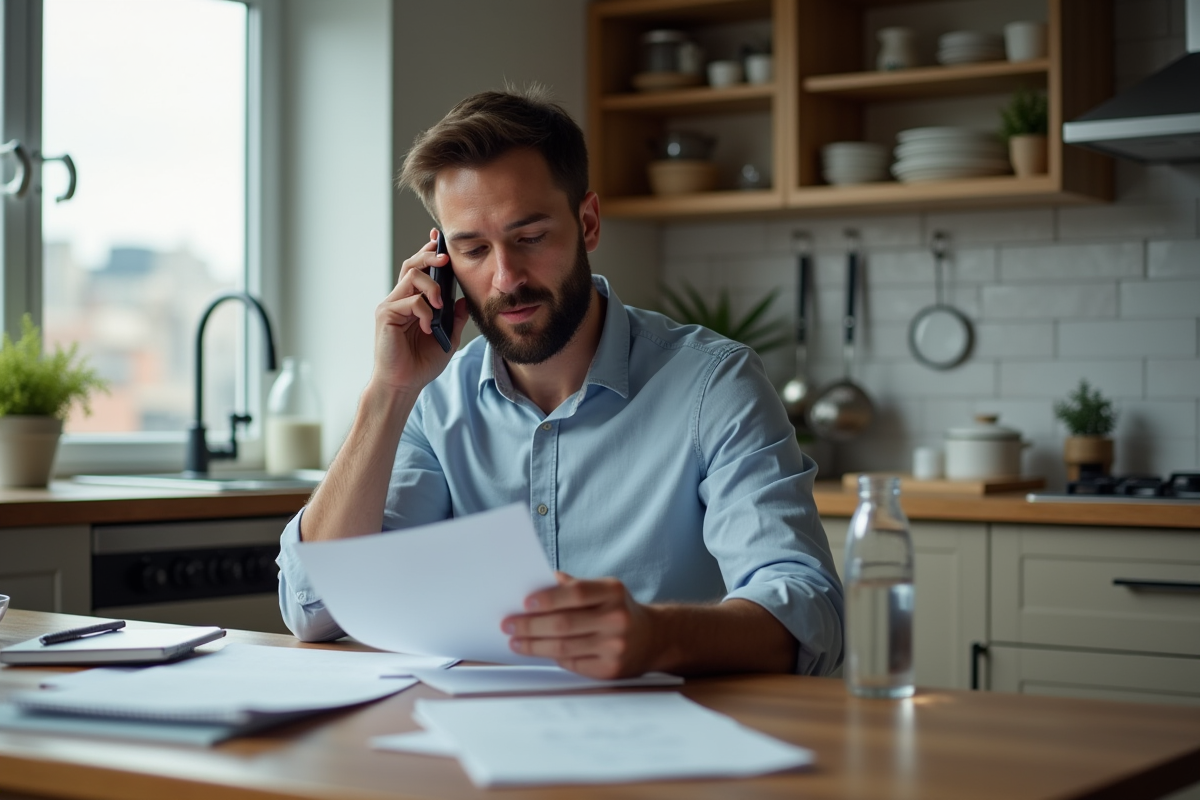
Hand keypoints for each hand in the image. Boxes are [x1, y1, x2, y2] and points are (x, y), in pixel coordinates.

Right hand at [372, 229, 469, 393]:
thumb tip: (464, 299)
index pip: (419, 270)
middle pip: (412, 265)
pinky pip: (411, 301)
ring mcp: (391, 306)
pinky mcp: (386, 314)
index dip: (428, 253)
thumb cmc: (421, 364)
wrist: (404, 384)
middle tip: (445, 258)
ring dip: (431, 287)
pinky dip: (425, 311)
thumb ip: (455, 318)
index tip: (438, 239)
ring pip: (412, 277)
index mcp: (412, 302)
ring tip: (439, 306)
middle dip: (430, 256)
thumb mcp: (448, 338)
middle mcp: (399, 299)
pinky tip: (429, 327)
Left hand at [502, 572, 657, 678]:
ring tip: (515, 641)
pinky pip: (572, 664)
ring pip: (564, 647)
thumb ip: (573, 586)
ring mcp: (615, 646)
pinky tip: (539, 652)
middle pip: (564, 624)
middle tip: (508, 624)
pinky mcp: (611, 669)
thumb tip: (536, 583)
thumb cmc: (617, 609)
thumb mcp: (603, 589)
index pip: (576, 593)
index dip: (548, 598)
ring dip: (534, 645)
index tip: (524, 603)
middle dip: (530, 625)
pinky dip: (552, 657)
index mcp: (613, 592)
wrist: (653, 638)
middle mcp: (617, 618)